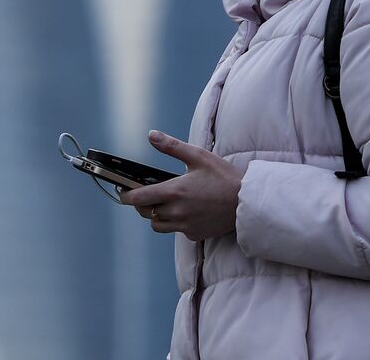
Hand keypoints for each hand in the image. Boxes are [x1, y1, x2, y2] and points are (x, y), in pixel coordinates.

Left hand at [118, 131, 246, 240]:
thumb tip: (151, 135)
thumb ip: (172, 147)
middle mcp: (176, 212)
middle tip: (145, 193)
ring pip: (157, 225)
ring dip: (156, 215)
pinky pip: (176, 230)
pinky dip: (175, 222)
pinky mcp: (194, 234)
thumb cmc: (224, 176)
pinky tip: (186, 211)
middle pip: (145, 212)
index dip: (126, 195)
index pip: (138, 198)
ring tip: (165, 203)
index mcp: (175, 191)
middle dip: (141, 203)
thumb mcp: (199, 156)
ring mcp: (185, 225)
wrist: (247, 202)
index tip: (123, 191)